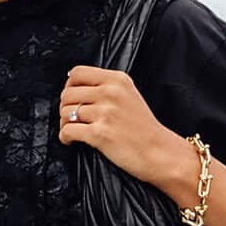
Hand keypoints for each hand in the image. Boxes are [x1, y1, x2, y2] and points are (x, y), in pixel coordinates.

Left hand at [59, 67, 194, 199]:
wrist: (160, 153)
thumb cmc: (144, 129)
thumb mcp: (129, 96)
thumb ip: (107, 88)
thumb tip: (74, 88)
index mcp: (117, 80)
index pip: (78, 73)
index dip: (69, 86)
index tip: (73, 99)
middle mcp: (111, 92)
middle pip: (68, 93)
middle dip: (65, 108)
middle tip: (72, 120)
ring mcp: (106, 112)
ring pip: (65, 112)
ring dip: (64, 124)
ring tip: (74, 131)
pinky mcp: (100, 133)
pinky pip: (68, 131)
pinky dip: (65, 138)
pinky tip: (72, 141)